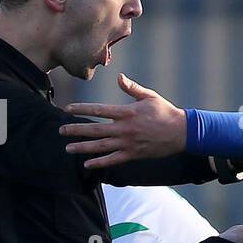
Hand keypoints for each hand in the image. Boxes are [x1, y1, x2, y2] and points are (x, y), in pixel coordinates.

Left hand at [61, 73, 184, 168]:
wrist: (182, 133)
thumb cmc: (165, 112)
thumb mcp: (149, 96)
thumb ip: (132, 88)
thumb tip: (119, 77)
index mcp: (127, 112)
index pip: (99, 110)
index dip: (82, 108)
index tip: (67, 109)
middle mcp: (125, 128)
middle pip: (95, 129)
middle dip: (76, 130)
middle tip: (61, 131)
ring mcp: (128, 143)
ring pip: (101, 146)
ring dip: (83, 147)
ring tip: (68, 148)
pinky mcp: (133, 154)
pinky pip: (113, 160)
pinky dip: (99, 163)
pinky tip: (87, 164)